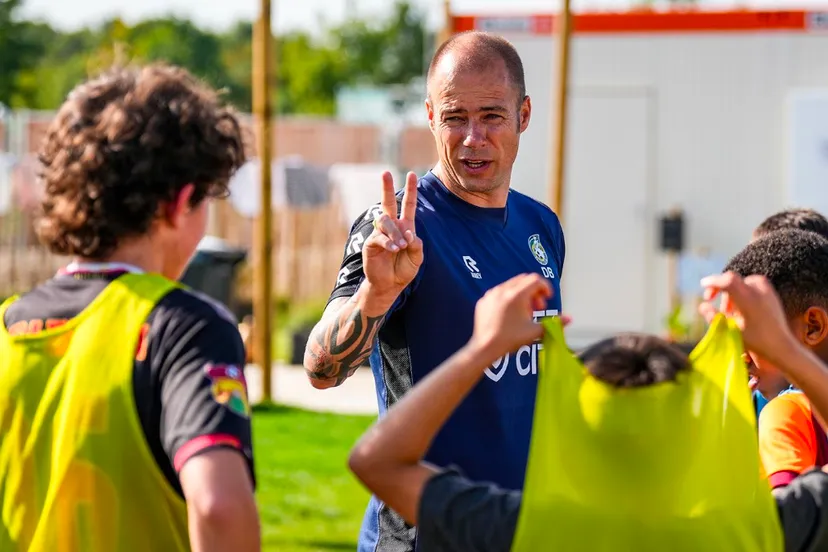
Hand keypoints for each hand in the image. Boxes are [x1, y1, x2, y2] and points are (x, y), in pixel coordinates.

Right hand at [362, 172, 423, 300]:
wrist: (390, 285)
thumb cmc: (403, 270)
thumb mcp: (417, 257)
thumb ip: (416, 244)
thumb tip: (409, 233)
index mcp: (404, 227)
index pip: (408, 206)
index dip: (411, 191)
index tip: (411, 174)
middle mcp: (391, 227)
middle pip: (387, 203)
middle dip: (386, 187)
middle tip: (385, 173)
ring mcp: (380, 234)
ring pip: (386, 222)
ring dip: (395, 233)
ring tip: (401, 247)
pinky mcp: (371, 243)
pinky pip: (379, 237)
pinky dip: (388, 243)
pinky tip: (394, 249)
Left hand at [469, 274, 561, 362]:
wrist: (485, 348)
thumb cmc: (510, 340)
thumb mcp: (535, 331)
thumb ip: (554, 323)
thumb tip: (570, 319)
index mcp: (517, 295)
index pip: (536, 279)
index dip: (545, 288)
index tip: (547, 299)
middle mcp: (503, 290)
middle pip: (524, 280)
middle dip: (534, 291)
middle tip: (537, 308)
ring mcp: (491, 294)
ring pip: (511, 285)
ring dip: (522, 294)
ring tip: (524, 313)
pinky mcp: (484, 300)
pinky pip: (499, 292)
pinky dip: (508, 298)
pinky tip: (510, 315)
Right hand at [699, 271, 799, 366]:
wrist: (782, 346)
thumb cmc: (755, 341)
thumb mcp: (731, 331)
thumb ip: (714, 317)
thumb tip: (703, 305)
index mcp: (748, 299)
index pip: (727, 280)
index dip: (713, 281)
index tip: (703, 284)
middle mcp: (758, 291)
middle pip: (733, 279)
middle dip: (720, 288)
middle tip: (713, 302)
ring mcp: (767, 291)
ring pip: (741, 282)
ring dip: (731, 292)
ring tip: (730, 310)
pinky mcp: (771, 294)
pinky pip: (751, 285)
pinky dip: (742, 292)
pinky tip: (741, 307)